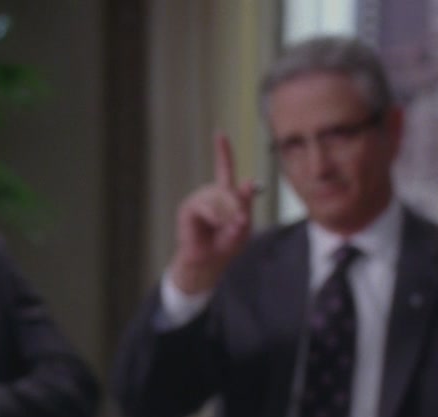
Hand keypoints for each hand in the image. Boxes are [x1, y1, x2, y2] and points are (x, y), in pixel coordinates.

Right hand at [168, 133, 260, 293]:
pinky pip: (205, 206)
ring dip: (226, 215)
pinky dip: (213, 216)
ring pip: (218, 197)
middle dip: (237, 207)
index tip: (219, 134)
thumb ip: (246, 205)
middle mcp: (210, 193)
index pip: (224, 168)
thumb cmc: (226, 244)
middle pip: (227, 189)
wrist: (208, 261)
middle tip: (239, 224)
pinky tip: (212, 225)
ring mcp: (198, 200)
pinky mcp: (188, 208)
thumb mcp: (243, 226)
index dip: (222, 151)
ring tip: (225, 228)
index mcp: (224, 194)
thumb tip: (249, 183)